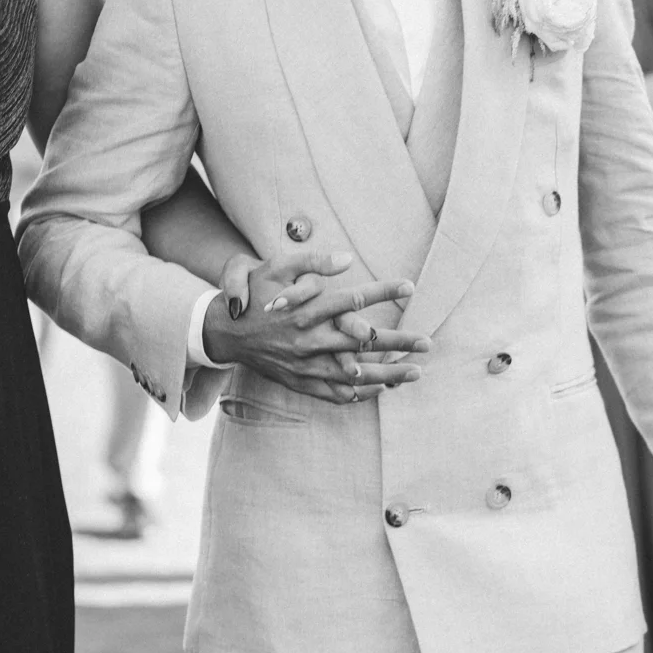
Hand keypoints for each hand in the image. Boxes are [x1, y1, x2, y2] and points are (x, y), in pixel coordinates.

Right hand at [206, 248, 427, 404]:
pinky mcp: (299, 381)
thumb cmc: (255, 294)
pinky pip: (334, 392)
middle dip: (397, 343)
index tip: (410, 287)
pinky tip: (382, 389)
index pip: (354, 299)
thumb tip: (348, 258)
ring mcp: (304, 365)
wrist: (224, 332)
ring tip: (415, 372)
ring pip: (354, 373)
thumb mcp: (276, 267)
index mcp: (307, 309)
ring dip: (387, 374)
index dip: (383, 291)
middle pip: (362, 343)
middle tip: (427, 343)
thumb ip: (312, 262)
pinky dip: (360, 393)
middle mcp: (309, 339)